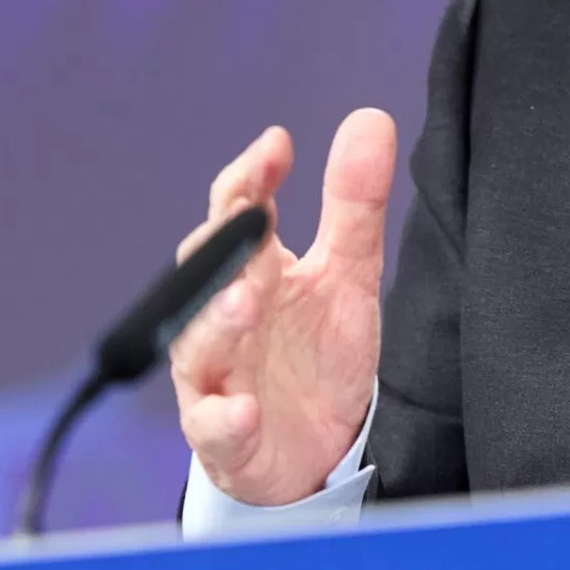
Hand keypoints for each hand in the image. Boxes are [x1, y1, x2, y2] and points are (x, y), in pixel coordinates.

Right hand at [169, 110, 391, 504]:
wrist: (318, 450)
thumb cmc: (319, 355)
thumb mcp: (348, 275)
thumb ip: (354, 204)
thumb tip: (370, 118)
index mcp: (252, 272)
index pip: (236, 214)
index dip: (251, 178)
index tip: (278, 145)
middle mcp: (222, 320)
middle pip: (203, 273)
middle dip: (222, 248)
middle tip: (251, 218)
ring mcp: (217, 380)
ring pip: (199, 346)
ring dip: (218, 322)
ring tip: (246, 300)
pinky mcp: (225, 441)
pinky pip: (213, 429)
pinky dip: (224, 420)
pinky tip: (245, 410)